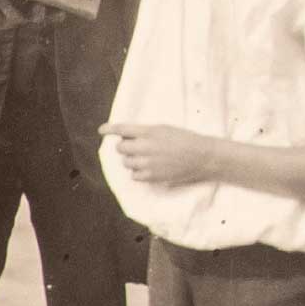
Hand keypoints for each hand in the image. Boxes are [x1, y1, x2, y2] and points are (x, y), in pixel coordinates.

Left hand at [100, 122, 216, 185]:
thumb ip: (145, 132)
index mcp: (150, 131)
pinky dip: (138, 172)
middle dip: (125, 147)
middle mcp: (146, 146)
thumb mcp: (165, 129)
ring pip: (126, 162)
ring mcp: (147, 163)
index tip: (102, 130)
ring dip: (132, 160)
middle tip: (135, 147)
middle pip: (120, 148)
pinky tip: (149, 168)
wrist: (202, 157)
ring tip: (147, 158)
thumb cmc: (185, 140)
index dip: (110, 129)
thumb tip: (125, 136)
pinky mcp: (151, 176)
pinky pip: (134, 175)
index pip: (123, 129)